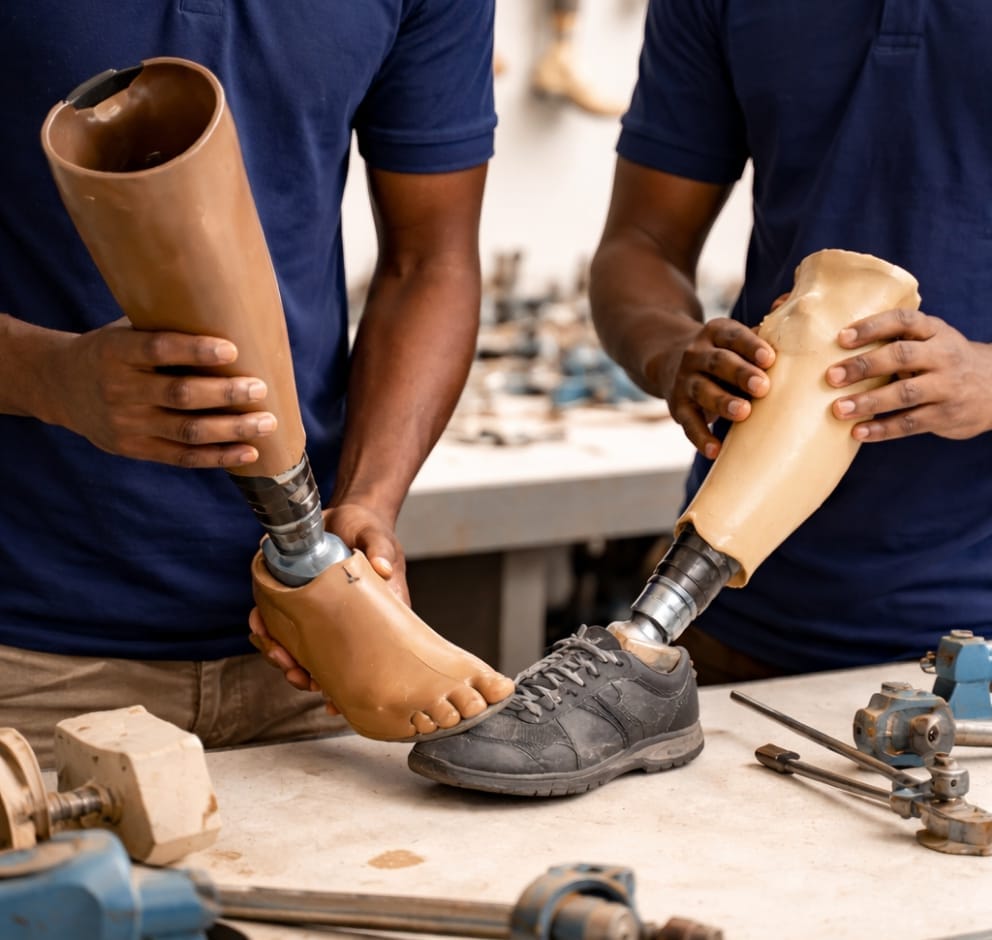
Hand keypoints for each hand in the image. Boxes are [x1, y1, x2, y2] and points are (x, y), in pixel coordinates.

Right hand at [51, 317, 276, 466]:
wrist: (59, 386)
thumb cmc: (113, 351)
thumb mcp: (125, 331)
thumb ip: (164, 327)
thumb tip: (229, 312)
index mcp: (115, 351)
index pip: (157, 349)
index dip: (195, 350)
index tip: (232, 350)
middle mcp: (118, 389)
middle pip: (180, 394)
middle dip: (225, 393)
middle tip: (260, 388)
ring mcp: (126, 423)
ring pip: (187, 430)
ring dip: (233, 429)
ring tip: (266, 422)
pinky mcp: (134, 448)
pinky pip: (182, 457)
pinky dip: (219, 456)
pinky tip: (249, 452)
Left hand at [248, 501, 409, 702]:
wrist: (345, 516)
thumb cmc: (369, 531)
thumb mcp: (379, 537)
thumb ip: (381, 550)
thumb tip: (382, 568)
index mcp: (376, 618)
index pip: (366, 660)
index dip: (347, 684)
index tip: (330, 700)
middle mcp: (348, 624)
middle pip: (329, 663)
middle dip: (306, 674)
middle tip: (294, 671)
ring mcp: (323, 616)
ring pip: (302, 650)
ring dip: (283, 655)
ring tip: (271, 647)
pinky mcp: (301, 603)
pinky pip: (283, 625)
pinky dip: (267, 629)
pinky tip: (259, 624)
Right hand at [656, 316, 775, 458]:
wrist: (668, 359)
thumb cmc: (723, 352)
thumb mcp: (735, 336)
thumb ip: (765, 333)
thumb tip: (804, 318)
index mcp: (715, 332)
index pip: (732, 335)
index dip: (750, 345)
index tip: (770, 357)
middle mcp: (696, 354)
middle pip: (718, 362)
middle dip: (740, 373)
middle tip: (763, 386)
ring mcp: (685, 380)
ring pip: (703, 390)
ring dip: (723, 402)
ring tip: (743, 413)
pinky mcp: (677, 406)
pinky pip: (689, 423)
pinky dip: (701, 437)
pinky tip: (715, 450)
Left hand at [827, 308, 991, 441]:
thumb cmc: (943, 361)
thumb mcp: (931, 340)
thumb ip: (897, 340)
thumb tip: (836, 347)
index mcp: (934, 331)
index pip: (903, 321)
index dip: (871, 327)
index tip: (841, 337)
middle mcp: (943, 356)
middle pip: (901, 356)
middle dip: (864, 366)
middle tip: (832, 376)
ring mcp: (947, 386)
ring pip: (905, 393)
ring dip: (869, 402)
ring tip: (839, 409)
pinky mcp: (946, 415)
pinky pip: (911, 423)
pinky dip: (882, 429)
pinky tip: (858, 432)